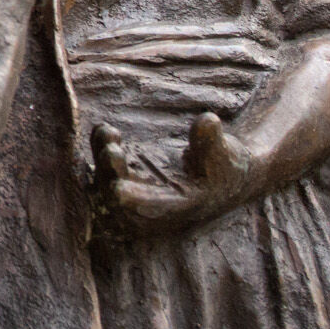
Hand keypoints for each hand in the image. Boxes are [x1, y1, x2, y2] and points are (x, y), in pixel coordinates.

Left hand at [91, 115, 254, 236]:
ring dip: (103, 158)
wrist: (220, 165)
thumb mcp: (227, 154)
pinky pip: (107, 160)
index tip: (118, 188)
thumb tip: (207, 120)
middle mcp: (154, 199)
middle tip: (111, 152)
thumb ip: (212, 142)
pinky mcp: (130, 166)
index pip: (154, 208)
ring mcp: (139, 183)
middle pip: (124, 197)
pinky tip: (105, 130)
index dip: (136, 199)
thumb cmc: (226, 163)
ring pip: (110, 178)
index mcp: (180, 205)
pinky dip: (102, 146)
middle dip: (112, 176)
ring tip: (108, 133)